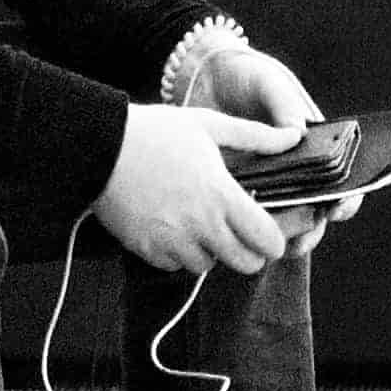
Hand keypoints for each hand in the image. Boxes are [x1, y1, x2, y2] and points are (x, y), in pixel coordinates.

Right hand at [95, 102, 293, 273]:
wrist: (99, 148)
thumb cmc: (155, 132)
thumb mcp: (208, 124)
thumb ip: (255, 135)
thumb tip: (292, 136)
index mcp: (222, 195)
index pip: (268, 240)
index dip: (274, 239)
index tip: (268, 230)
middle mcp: (201, 225)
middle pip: (246, 264)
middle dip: (248, 251)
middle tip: (238, 232)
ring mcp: (173, 241)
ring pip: (208, 266)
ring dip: (210, 251)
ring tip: (199, 223)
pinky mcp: (147, 250)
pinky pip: (174, 264)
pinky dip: (178, 253)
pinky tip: (172, 226)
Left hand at [189, 41, 360, 243]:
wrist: (205, 75)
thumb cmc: (248, 75)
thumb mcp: (269, 83)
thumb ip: (284, 105)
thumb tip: (297, 133)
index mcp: (314, 144)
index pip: (341, 178)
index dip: (345, 197)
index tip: (337, 208)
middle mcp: (295, 167)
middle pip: (314, 208)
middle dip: (313, 228)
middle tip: (302, 240)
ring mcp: (267, 179)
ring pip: (282, 218)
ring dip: (283, 237)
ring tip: (277, 248)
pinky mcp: (237, 186)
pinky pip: (247, 213)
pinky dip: (249, 228)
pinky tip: (243, 237)